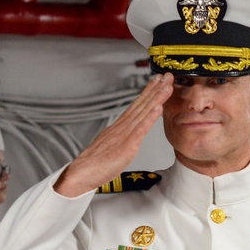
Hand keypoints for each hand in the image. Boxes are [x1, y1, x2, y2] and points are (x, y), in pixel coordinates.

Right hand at [54, 72, 175, 197]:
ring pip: (143, 113)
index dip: (148, 92)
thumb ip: (121, 138)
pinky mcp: (126, 145)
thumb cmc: (96, 164)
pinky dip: (149, 118)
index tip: (157, 81)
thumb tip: (129, 134)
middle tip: (167, 75)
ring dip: (156, 99)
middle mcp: (122, 127)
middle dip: (155, 89)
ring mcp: (124, 135)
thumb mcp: (112, 147)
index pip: (136, 106)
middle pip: (141, 104)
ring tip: (166, 86)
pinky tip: (158, 108)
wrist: (82, 173)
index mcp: (119, 127)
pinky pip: (140, 130)